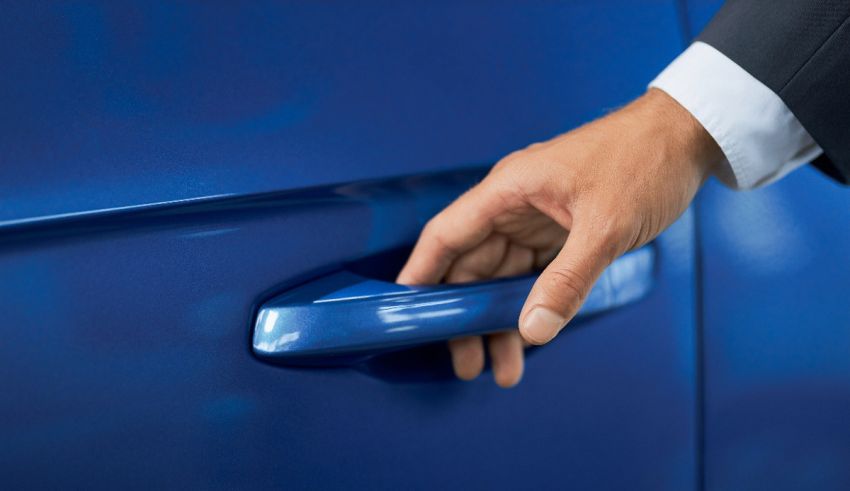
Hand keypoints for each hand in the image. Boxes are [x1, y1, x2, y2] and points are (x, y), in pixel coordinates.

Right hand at [397, 88, 721, 386]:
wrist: (687, 137)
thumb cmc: (642, 162)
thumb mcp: (605, 226)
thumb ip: (567, 280)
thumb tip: (533, 330)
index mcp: (510, 189)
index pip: (448, 234)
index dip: (421, 272)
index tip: (404, 312)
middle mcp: (514, 205)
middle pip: (471, 266)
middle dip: (465, 316)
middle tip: (466, 362)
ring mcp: (536, 220)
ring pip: (501, 278)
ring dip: (499, 320)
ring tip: (502, 368)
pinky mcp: (560, 233)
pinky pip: (532, 276)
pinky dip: (528, 307)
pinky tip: (527, 338)